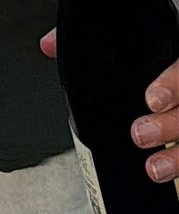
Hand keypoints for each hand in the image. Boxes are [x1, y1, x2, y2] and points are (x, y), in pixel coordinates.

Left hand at [40, 30, 178, 186]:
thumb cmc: (147, 59)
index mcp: (171, 54)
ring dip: (176, 156)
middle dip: (168, 125)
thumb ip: (93, 40)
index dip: (170, 84)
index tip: (151, 99)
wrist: (164, 79)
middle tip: (139, 133)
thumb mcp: (127, 42)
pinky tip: (164, 174)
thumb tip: (49, 45)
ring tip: (153, 166)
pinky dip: (178, 163)